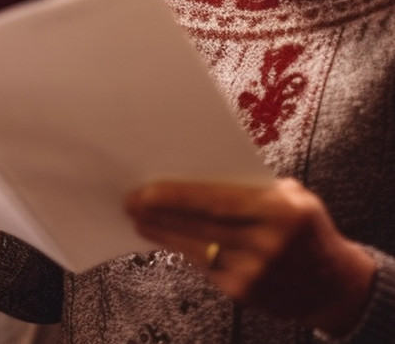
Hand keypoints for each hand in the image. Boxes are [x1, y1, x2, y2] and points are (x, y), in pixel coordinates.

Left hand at [126, 177, 376, 335]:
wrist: (335, 285)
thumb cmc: (306, 229)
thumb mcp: (294, 198)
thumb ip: (253, 186)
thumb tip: (196, 170)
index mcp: (281, 212)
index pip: (216, 201)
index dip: (175, 196)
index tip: (144, 189)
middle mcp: (268, 244)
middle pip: (199, 226)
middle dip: (158, 213)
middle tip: (128, 200)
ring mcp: (255, 272)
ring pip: (194, 248)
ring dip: (161, 232)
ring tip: (138, 217)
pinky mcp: (244, 294)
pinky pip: (202, 266)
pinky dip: (179, 249)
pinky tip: (162, 236)